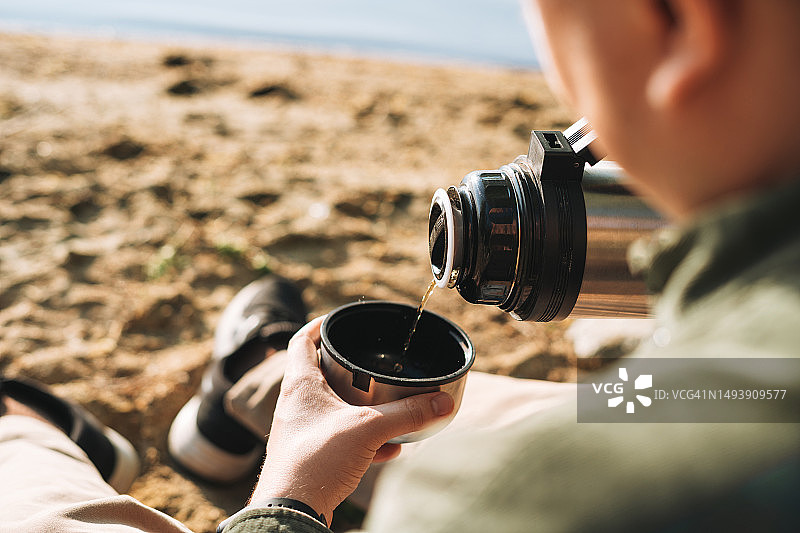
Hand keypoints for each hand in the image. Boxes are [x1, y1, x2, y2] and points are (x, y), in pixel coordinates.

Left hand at [249, 316, 453, 520]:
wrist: (293, 510)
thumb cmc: (314, 462)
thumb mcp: (368, 429)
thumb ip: (407, 414)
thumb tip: (441, 402)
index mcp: (301, 385)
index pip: (302, 341)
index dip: (319, 326)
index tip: (338, 320)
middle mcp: (297, 406)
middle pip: (320, 374)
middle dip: (348, 369)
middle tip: (370, 363)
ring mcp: (303, 432)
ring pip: (333, 409)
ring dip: (358, 408)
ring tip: (386, 407)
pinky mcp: (311, 457)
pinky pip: (340, 440)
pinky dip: (363, 440)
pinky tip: (388, 449)